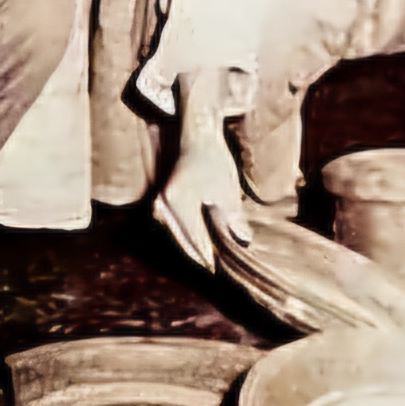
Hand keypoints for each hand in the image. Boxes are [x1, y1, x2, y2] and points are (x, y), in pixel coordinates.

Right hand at [155, 135, 249, 269]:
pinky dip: (187, 233)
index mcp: (179, 202)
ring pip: (177, 232)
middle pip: (182, 238)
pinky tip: (198, 240)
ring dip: (191, 245)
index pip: (194, 237)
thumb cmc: (213, 159)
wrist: (197, 136)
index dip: (206, 255)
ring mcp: (161, 202)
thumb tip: (243, 240)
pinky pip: (175, 223)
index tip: (216, 269)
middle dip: (198, 253)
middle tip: (212, 268)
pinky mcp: (163, 200)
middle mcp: (164, 204)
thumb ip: (233, 216)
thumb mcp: (227, 187)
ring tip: (206, 258)